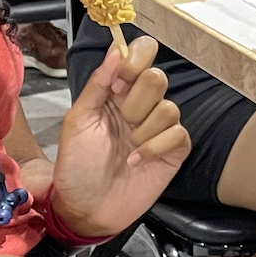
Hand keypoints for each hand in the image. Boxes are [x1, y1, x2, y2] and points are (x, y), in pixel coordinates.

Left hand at [46, 36, 190, 238]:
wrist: (86, 207)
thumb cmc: (77, 165)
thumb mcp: (77, 120)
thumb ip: (98, 83)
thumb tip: (115, 49)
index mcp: (117, 91)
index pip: (141, 55)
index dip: (137, 59)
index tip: (122, 78)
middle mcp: (141, 105)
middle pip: (158, 79)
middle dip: (136, 103)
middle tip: (120, 123)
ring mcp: (158, 127)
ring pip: (169, 108)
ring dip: (143, 131)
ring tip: (126, 149)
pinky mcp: (173, 150)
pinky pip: (178, 134)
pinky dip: (155, 148)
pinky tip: (136, 161)